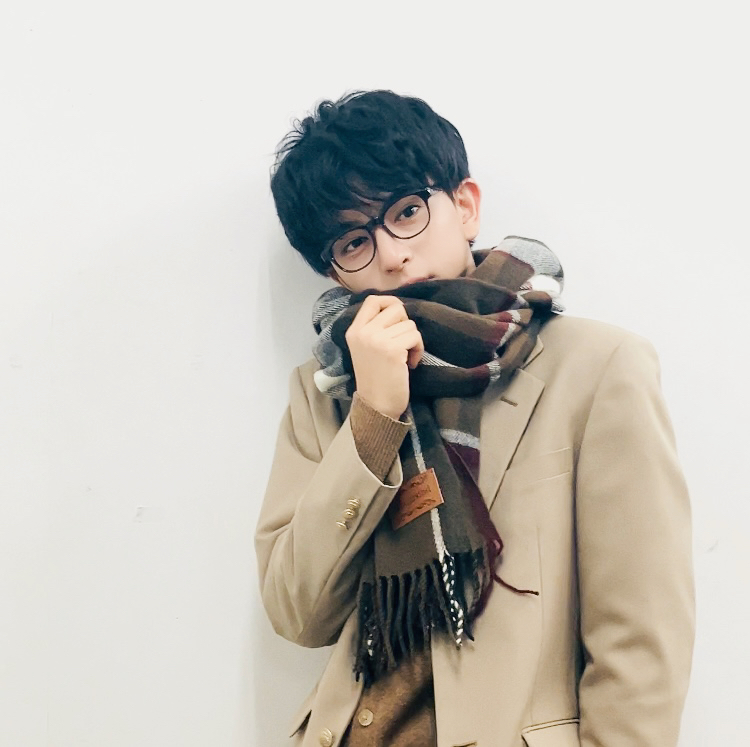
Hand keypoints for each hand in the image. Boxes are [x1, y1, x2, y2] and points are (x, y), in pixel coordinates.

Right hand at [345, 296, 423, 419]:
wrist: (376, 405)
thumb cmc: (375, 379)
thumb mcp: (365, 349)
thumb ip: (374, 328)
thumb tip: (399, 309)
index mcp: (354, 331)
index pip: (373, 300)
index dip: (390, 302)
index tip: (399, 318)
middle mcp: (363, 332)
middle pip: (396, 308)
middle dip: (405, 324)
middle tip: (402, 343)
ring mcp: (376, 340)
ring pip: (409, 324)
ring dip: (413, 340)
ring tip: (405, 358)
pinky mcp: (392, 349)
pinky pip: (415, 337)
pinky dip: (418, 350)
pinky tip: (410, 364)